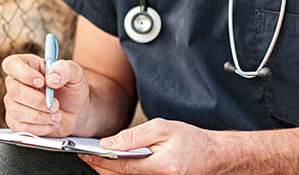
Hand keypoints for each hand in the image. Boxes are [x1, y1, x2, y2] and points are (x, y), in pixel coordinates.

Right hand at [1, 53, 90, 136]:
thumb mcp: (75, 73)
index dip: (24, 74)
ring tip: (56, 115)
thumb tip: (51, 78)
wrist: (75, 112)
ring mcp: (14, 103)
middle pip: (14, 90)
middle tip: (55, 104)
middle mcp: (16, 83)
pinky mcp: (16, 121)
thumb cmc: (71, 89)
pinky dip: (40, 127)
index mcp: (27, 65)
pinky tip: (51, 122)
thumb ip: (65, 69)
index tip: (42, 82)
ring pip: (17, 110)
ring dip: (40, 116)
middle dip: (38, 100)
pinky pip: (21, 127)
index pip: (11, 64)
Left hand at [78, 118, 221, 173]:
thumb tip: (108, 144)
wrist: (213, 155)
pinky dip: (121, 172)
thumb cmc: (191, 140)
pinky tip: (114, 163)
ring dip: (108, 170)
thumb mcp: (162, 128)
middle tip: (85, 154)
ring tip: (96, 157)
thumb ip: (133, 136)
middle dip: (100, 166)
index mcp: (162, 167)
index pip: (122, 167)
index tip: (84, 152)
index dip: (100, 160)